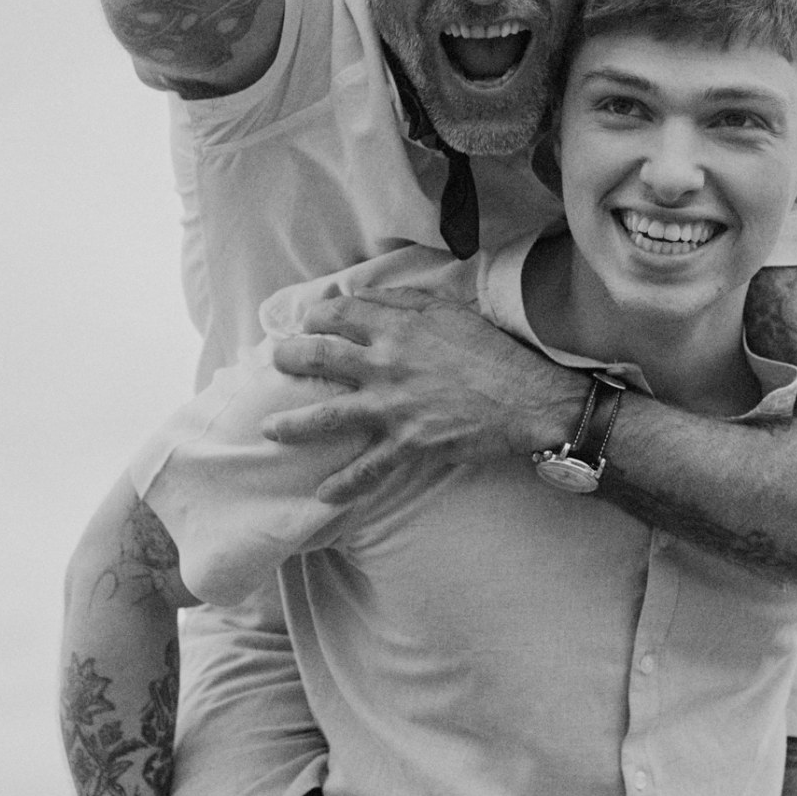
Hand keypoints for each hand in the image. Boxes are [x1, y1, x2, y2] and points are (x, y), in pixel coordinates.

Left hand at [261, 287, 587, 505]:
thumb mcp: (450, 310)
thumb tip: (363, 300)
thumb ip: (404, 303)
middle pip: (319, 357)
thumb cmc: (492, 351)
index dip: (316, 317)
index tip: (308, 323)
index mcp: (396, 327)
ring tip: (270, 430)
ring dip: (293, 425)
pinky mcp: (408, 444)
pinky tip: (324, 495)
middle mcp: (385, 364)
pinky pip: (367, 469)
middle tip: (276, 363)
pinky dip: (344, 485)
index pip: (339, 315)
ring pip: (328, 416)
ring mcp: (392, 407)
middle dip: (289, 359)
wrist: (526, 398)